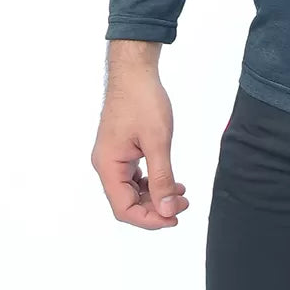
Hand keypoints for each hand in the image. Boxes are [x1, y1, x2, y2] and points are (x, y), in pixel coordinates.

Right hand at [91, 70, 189, 228]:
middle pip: (127, 202)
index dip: (149, 219)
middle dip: (156, 207)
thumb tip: (166, 210)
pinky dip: (151, 181)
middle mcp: (106, 164)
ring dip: (155, 195)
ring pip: (131, 190)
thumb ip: (162, 178)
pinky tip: (169, 179)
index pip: (124, 209)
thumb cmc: (143, 100)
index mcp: (108, 165)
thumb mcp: (158, 141)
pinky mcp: (120, 149)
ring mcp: (112, 156)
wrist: (135, 70)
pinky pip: (133, 175)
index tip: (173, 218)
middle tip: (183, 203)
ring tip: (180, 192)